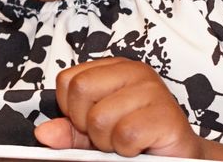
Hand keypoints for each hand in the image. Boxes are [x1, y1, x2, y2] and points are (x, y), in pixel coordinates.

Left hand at [35, 58, 204, 157]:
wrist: (179, 157)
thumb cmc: (138, 141)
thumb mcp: (97, 133)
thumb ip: (70, 131)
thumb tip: (42, 133)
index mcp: (114, 69)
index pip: (67, 80)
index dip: (71, 110)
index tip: (89, 123)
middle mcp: (134, 71)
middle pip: (80, 90)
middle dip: (86, 124)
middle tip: (109, 134)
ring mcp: (152, 90)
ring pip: (100, 118)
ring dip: (109, 142)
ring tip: (127, 142)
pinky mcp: (166, 115)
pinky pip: (125, 135)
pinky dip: (127, 150)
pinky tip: (140, 147)